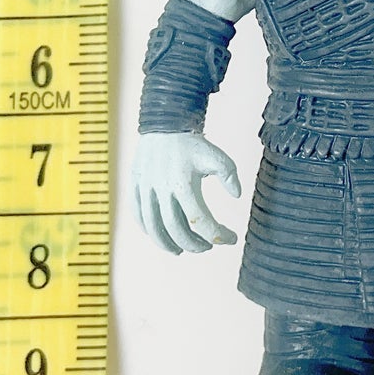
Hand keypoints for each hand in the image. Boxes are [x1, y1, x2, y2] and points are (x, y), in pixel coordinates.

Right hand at [131, 131, 241, 254]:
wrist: (165, 123)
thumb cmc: (192, 143)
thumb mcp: (217, 157)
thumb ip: (229, 176)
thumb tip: (237, 196)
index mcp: (183, 184)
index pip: (200, 221)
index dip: (217, 235)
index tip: (230, 238)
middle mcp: (162, 188)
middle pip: (175, 229)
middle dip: (193, 244)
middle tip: (206, 247)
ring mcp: (146, 188)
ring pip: (153, 227)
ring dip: (167, 244)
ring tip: (180, 250)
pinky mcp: (135, 185)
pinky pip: (137, 214)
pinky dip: (147, 229)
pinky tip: (159, 235)